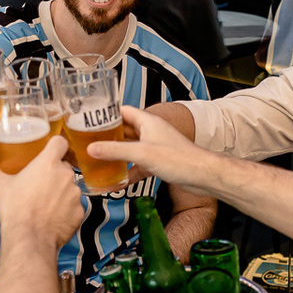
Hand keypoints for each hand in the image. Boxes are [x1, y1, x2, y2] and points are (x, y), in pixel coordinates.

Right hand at [0, 136, 82, 249]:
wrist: (29, 238)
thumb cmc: (16, 210)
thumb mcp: (0, 187)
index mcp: (48, 163)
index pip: (60, 142)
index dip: (56, 145)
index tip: (51, 150)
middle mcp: (66, 175)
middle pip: (64, 167)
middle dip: (54, 174)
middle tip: (40, 183)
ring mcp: (75, 194)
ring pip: (69, 188)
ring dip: (60, 193)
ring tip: (44, 204)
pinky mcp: (80, 212)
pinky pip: (74, 206)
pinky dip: (66, 210)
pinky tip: (52, 217)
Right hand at [88, 106, 218, 195]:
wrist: (202, 175)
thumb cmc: (179, 159)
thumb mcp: (142, 153)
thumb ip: (116, 151)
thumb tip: (92, 149)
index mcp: (148, 122)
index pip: (123, 112)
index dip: (107, 114)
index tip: (91, 120)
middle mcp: (151, 132)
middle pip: (124, 131)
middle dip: (108, 137)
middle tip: (90, 142)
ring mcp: (154, 148)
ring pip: (130, 149)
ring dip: (117, 155)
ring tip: (99, 160)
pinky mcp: (158, 163)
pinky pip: (138, 165)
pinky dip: (127, 172)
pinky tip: (116, 181)